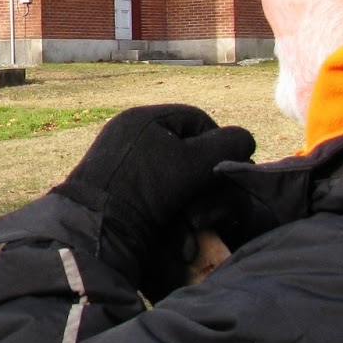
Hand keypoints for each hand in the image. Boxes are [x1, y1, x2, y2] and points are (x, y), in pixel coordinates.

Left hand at [50, 104, 254, 289]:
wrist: (97, 225)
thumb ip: (227, 146)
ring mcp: (114, 153)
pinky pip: (146, 176)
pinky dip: (161, 188)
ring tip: (192, 197)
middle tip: (210, 183)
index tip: (226, 168)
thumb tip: (245, 139)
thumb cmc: (148, 189)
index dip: (219, 142)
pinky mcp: (108, 178)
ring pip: (164, 159)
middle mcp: (125, 129)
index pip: (196, 119)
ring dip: (182, 176)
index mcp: (143, 117)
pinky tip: (169, 206)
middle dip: (200, 161)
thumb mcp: (195, 164)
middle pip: (179, 139)